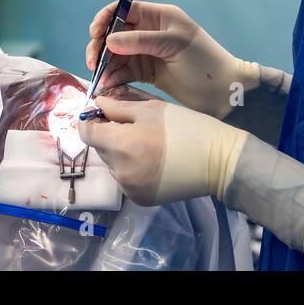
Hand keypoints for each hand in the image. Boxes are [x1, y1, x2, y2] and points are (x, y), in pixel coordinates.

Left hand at [77, 97, 247, 206]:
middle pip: (100, 149)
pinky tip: (153, 162)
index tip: (102, 115)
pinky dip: (133, 170)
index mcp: (122, 144)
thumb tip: (95, 105)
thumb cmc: (186, 127)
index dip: (91, 121)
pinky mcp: (140, 199)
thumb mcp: (153, 108)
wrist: (218, 160)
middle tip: (134, 128)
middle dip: (110, 136)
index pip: (86, 133)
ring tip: (147, 146)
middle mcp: (121, 171)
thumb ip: (119, 107)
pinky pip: (126, 180)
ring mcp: (130, 189)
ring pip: (113, 165)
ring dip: (122, 154)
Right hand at [85, 1, 256, 118]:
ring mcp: (147, 53)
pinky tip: (108, 86)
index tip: (95, 33)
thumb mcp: (173, 45)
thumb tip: (108, 40)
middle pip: (115, 33)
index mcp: (159, 16)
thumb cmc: (203, 62)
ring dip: (105, 65)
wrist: (223, 92)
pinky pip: (123, 72)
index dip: (106, 18)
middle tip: (94, 63)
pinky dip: (114, 78)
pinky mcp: (146, 73)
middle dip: (101, 46)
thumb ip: (140, 41)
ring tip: (101, 79)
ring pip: (116, 55)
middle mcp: (149, 32)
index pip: (124, 9)